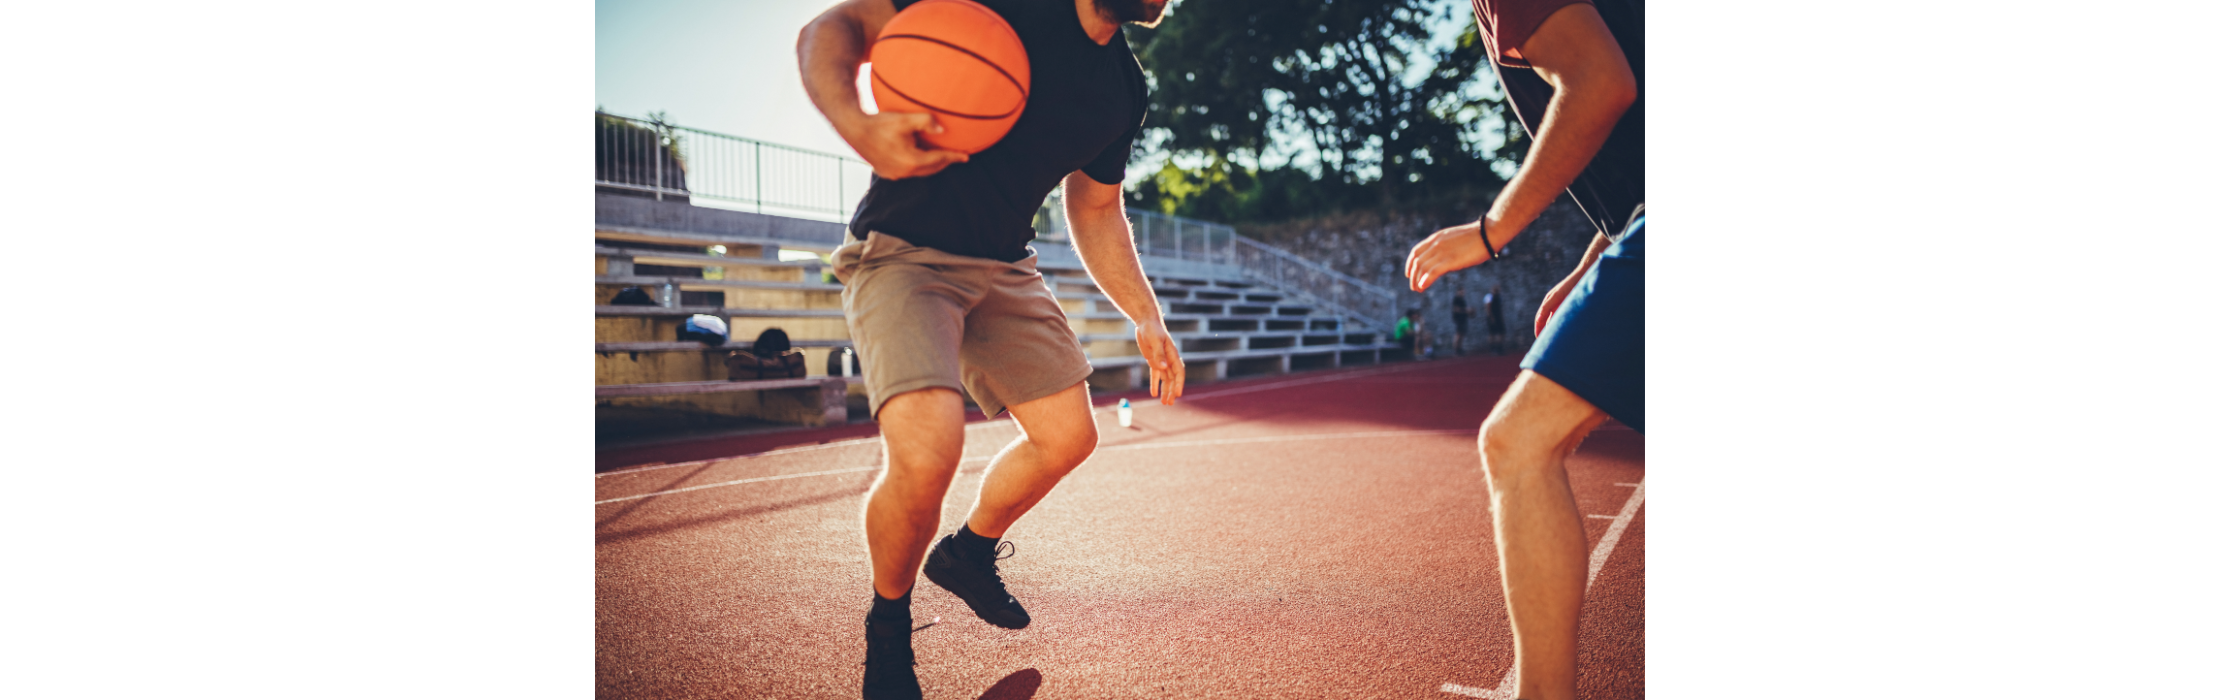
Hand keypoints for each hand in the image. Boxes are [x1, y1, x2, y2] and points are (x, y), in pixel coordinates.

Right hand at [842, 111, 968, 179]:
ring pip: (919, 172)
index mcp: (911, 161)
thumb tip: (942, 129)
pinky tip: (919, 157)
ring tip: (940, 156)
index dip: (954, 157)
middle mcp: (903, 172)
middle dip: (944, 163)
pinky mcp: (885, 172)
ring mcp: (893, 174)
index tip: (966, 156)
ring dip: (931, 165)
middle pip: (931, 169)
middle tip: (956, 156)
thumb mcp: (905, 118)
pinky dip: (918, 165)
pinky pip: (907, 171)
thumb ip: (925, 121)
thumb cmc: (880, 122)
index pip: (939, 160)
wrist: (854, 129)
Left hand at [1135, 322, 1184, 404]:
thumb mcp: (1154, 341)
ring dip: (1165, 390)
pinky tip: (1153, 394)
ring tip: (1164, 402)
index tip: (1177, 394)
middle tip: (1169, 403)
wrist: (1146, 322)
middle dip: (1172, 391)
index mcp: (1173, 355)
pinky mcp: (1154, 361)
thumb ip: (1159, 354)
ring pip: (1166, 379)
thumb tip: (1164, 368)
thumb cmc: (1152, 329)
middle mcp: (1169, 360)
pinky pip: (1156, 375)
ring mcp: (1162, 361)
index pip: (1179, 372)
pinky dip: (1155, 384)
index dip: (1179, 384)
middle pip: (1173, 379)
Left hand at [1404, 221, 1493, 291]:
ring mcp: (1442, 252)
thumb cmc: (1476, 238)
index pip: (1416, 251)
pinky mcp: (1449, 260)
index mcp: (1436, 238)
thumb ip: (1445, 247)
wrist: (1488, 233)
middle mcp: (1435, 244)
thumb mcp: (1455, 239)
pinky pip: (1432, 272)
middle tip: (1414, 286)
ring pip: (1422, 268)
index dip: (1410, 264)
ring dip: (1417, 281)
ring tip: (1418, 289)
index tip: (1409, 273)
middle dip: (1413, 276)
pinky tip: (1422, 287)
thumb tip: (1443, 259)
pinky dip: (1425, 280)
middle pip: (1417, 262)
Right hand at [1536, 272, 1583, 335]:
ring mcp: (1562, 307)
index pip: (1540, 319)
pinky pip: (1564, 320)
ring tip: (1557, 340)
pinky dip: (1563, 326)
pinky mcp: (1570, 308)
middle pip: (1547, 322)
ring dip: (1555, 330)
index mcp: (1548, 303)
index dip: (1538, 329)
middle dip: (1546, 332)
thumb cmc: (1570, 285)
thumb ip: (1546, 308)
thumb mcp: (1556, 296)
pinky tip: (1567, 333)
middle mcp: (1554, 306)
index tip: (1539, 340)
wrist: (1585, 277)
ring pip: (1556, 322)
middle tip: (1547, 343)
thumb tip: (1538, 320)